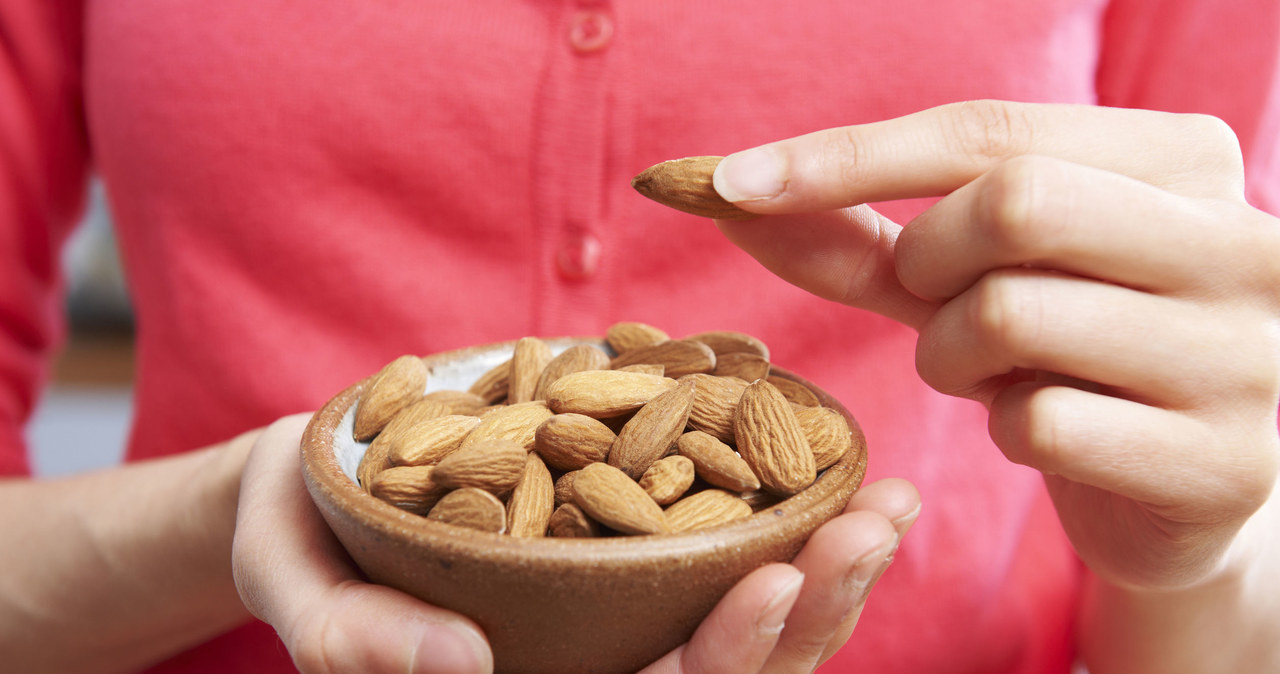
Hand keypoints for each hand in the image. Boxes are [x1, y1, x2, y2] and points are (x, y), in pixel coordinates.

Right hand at [231, 415, 916, 673]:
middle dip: (812, 606)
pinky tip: (835, 467)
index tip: (777, 581)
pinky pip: (727, 546)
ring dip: (826, 566)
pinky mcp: (630, 546)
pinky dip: (787, 515)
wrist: (315, 483)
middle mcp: (595, 662)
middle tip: (872, 523)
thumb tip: (459, 668)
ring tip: (883, 498)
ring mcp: (621, 611)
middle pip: (730, 670)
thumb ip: (352, 638)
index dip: (724, 660)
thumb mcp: (295, 582)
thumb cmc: (300, 537)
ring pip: (750, 619)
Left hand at [710, 100, 1279, 589]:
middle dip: (926, 261)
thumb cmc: (1069, 355)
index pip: (991, 129)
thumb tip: (736, 196)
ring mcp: (1245, 354)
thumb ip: (867, 237)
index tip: (732, 182)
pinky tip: (1040, 431)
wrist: (1182, 490)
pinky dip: (1003, 428)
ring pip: (1011, 316)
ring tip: (991, 372)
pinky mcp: (1223, 461)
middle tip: (933, 302)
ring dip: (950, 354)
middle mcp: (1241, 241)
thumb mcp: (972, 278)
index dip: (848, 154)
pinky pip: (1038, 423)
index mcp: (1185, 161)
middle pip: (1010, 204)